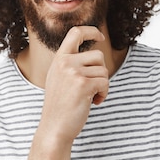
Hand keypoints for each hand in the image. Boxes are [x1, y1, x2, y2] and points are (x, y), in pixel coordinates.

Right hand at [40, 26, 108, 143]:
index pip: (75, 32)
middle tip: (92, 87)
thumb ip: (71, 64)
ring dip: (103, 85)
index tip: (99, 36)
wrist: (54, 128)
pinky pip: (105, 83)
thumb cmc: (61, 106)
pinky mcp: (83, 84)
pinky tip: (94, 102)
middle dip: (101, 72)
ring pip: (104, 71)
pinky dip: (104, 94)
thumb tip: (96, 53)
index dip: (91, 31)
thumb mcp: (60, 78)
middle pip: (98, 55)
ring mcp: (73, 72)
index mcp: (59, 59)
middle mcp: (65, 62)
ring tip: (91, 96)